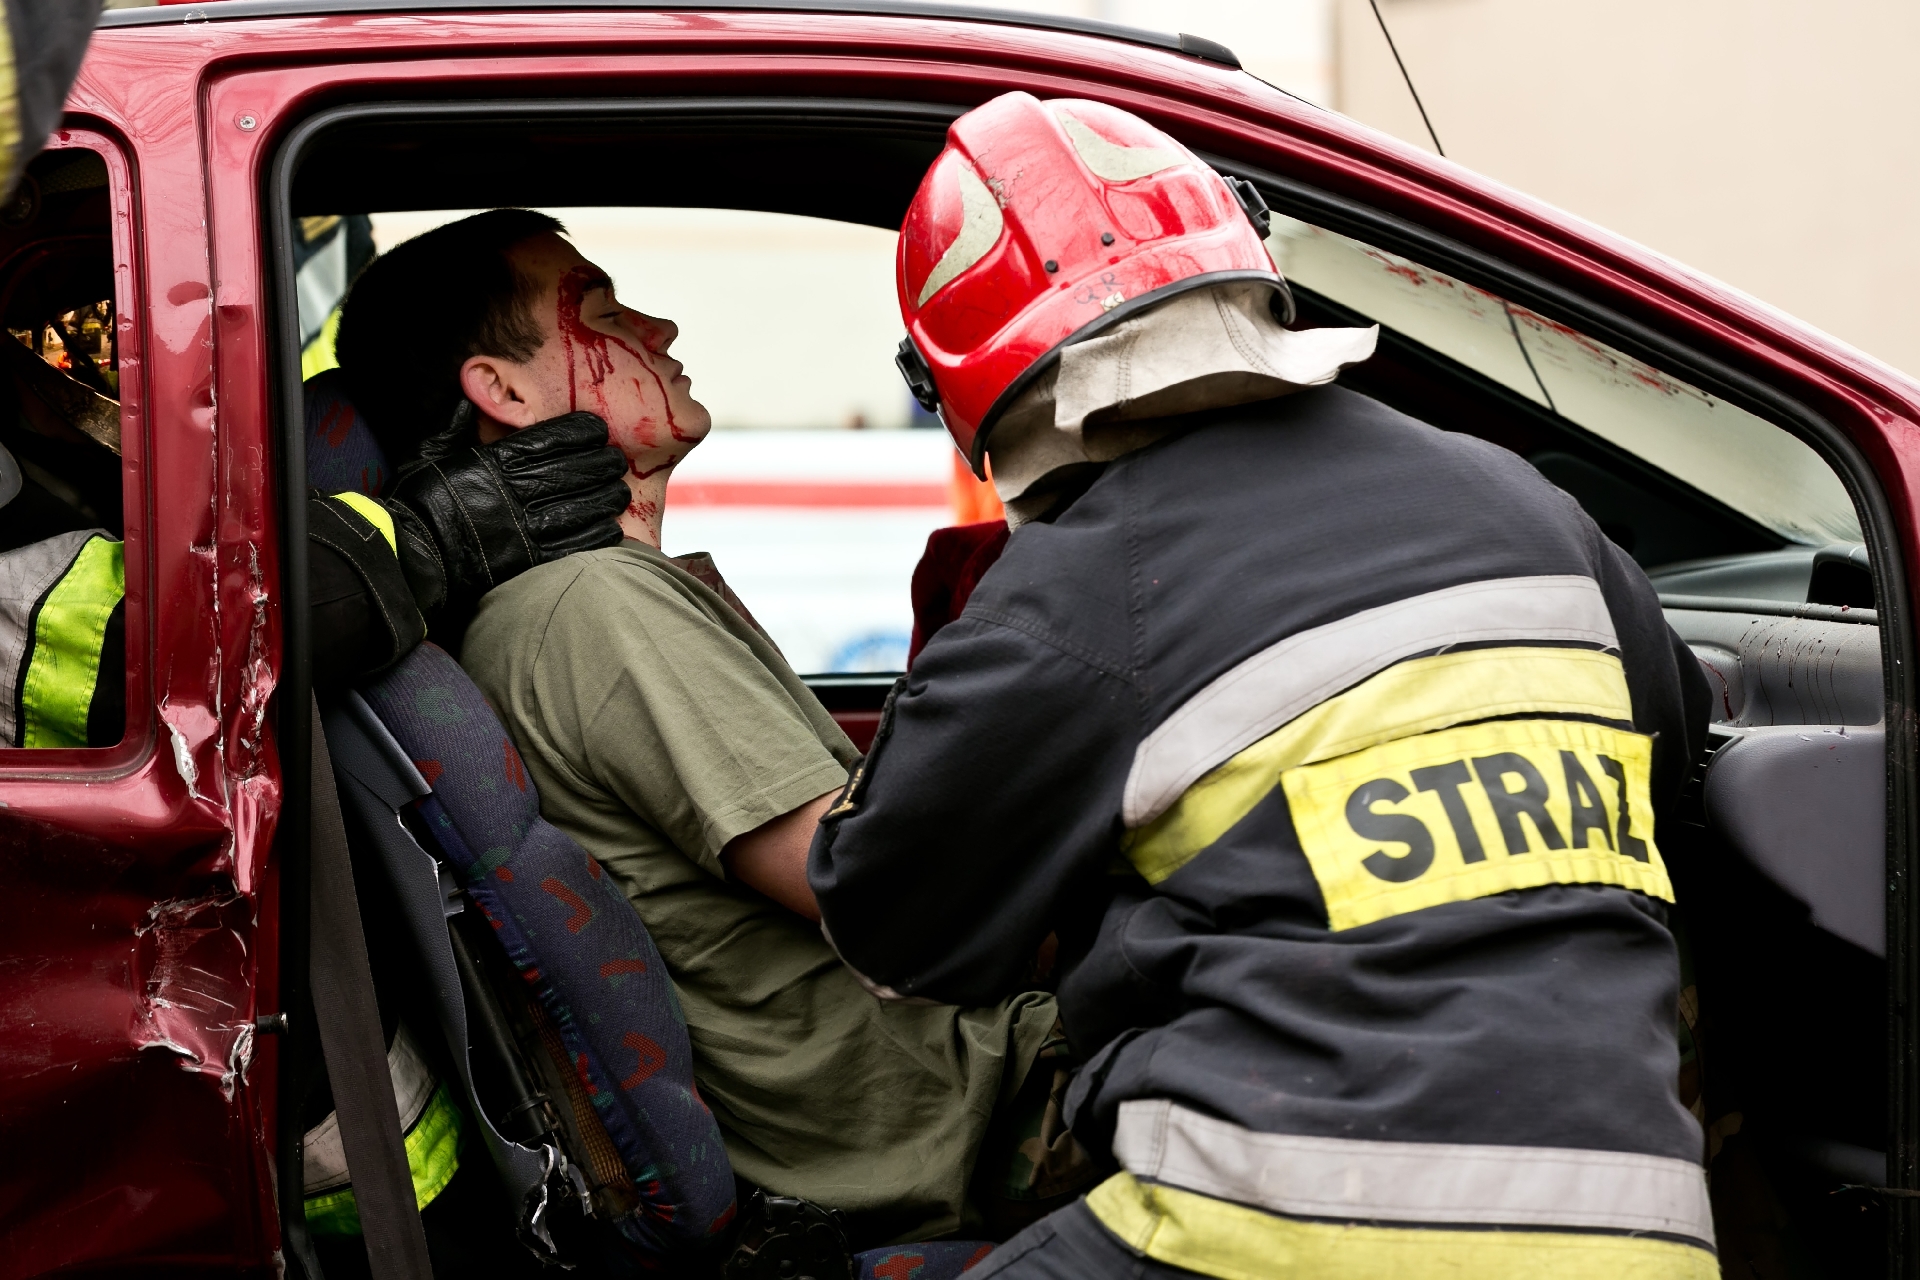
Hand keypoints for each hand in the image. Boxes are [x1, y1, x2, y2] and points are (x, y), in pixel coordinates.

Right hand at [387, 410, 628, 619]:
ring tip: (619, 491)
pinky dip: (598, 533)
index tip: (598, 429)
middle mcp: (513, 491)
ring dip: (606, 497)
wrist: (410, 558)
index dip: (581, 432)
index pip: (550, 439)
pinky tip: (611, 525)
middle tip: (617, 461)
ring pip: (581, 506)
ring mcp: (524, 527)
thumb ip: (452, 425)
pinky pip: (576, 543)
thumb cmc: (417, 504)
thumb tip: (467, 395)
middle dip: (602, 463)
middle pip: (574, 470)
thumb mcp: (427, 454)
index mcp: (492, 462)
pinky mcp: (530, 560)